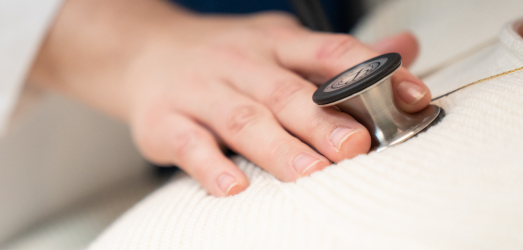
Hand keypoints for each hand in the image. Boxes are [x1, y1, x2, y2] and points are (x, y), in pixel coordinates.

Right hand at [29, 0, 428, 196]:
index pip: (329, 51)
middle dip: (322, 120)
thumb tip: (405, 48)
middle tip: (354, 147)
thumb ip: (338, 57)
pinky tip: (232, 187)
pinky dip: (210, 166)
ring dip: (276, 147)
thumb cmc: (222, 56)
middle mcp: (239, 63)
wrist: (143, 51)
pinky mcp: (164, 121)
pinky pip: (188, 144)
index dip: (370, 71)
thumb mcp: (278, 44)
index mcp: (275, 44)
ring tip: (307, 174)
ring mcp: (200, 91)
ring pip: (242, 118)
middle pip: (286, 92)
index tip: (409, 97)